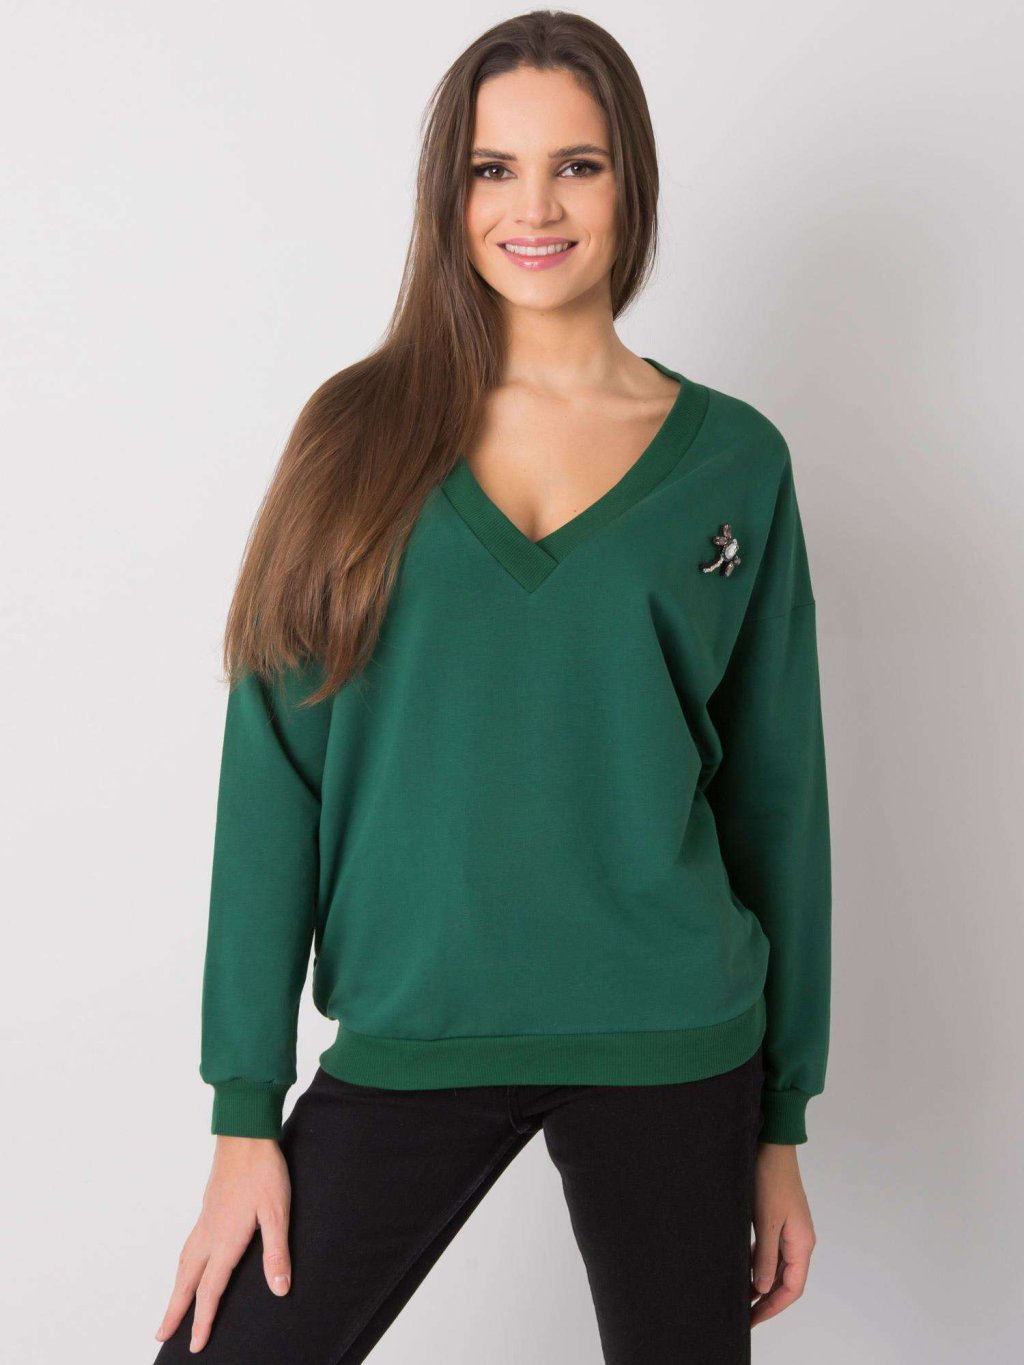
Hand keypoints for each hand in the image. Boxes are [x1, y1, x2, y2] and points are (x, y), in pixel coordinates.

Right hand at [154, 1135, 292, 1352]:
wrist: (245, 1134)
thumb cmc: (263, 1171)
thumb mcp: (277, 1212)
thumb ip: (277, 1252)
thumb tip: (279, 1289)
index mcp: (225, 1240)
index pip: (210, 1289)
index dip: (203, 1320)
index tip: (195, 1345)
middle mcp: (208, 1234)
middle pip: (187, 1281)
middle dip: (175, 1311)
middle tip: (161, 1336)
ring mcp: (205, 1220)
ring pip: (184, 1263)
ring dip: (176, 1289)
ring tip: (171, 1309)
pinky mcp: (207, 1209)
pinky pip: (188, 1247)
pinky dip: (182, 1266)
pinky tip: (188, 1266)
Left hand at [749, 1142, 816, 1326]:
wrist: (772, 1146)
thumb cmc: (771, 1179)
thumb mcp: (766, 1221)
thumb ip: (765, 1257)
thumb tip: (763, 1288)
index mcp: (802, 1243)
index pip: (792, 1288)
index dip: (773, 1307)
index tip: (753, 1319)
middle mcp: (800, 1240)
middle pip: (787, 1281)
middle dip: (767, 1300)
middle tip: (745, 1315)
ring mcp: (791, 1230)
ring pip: (778, 1267)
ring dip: (763, 1283)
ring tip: (742, 1298)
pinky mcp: (780, 1221)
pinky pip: (771, 1252)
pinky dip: (759, 1264)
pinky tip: (744, 1270)